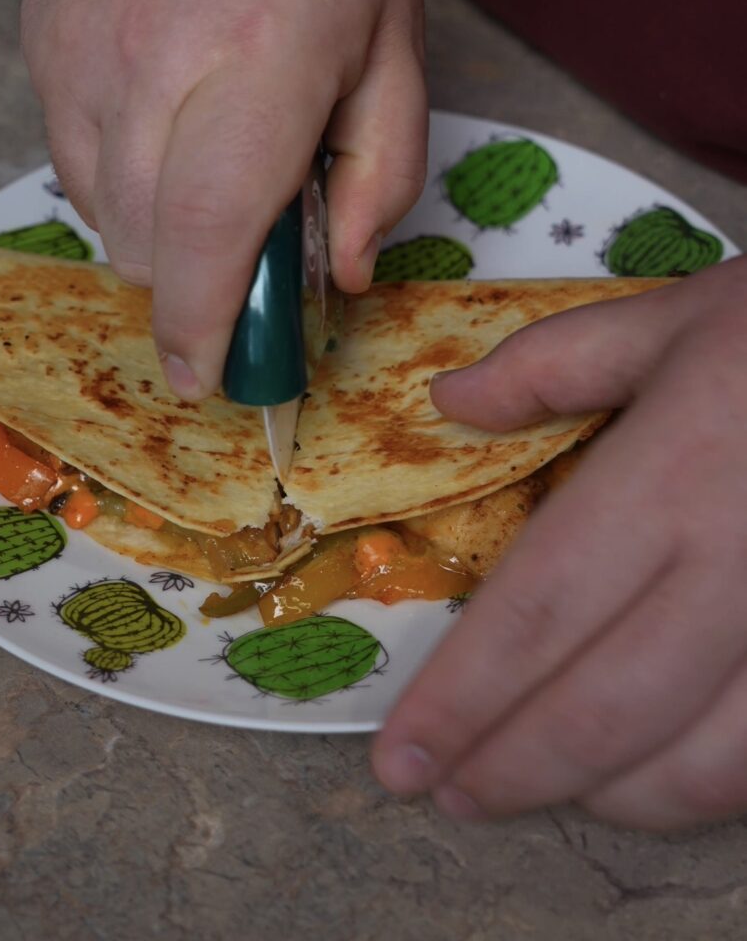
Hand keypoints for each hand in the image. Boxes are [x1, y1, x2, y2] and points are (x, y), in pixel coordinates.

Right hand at [21, 0, 425, 397]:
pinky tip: (163, 134)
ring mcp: (83, 53)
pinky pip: (75, 166)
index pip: (207, 230)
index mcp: (260, 63)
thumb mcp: (393, 51)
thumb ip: (385, 177)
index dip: (201, 323)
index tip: (207, 376)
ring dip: (160, 236)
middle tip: (240, 260)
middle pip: (149, 247)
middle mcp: (154, 64)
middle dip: (194, 284)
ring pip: (107, 219)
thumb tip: (344, 275)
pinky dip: (124, 184)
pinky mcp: (44, 44)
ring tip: (206, 175)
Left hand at [373, 257, 746, 829]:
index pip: (538, 609)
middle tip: (439, 793)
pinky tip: (639, 783)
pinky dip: (692, 792)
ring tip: (521, 789)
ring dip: (594, 793)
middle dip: (508, 767)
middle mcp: (738, 566)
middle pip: (600, 704)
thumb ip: (551, 364)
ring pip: (694, 761)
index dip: (462, 695)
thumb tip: (448, 401)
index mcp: (673, 475)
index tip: (400, 753)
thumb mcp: (674, 319)